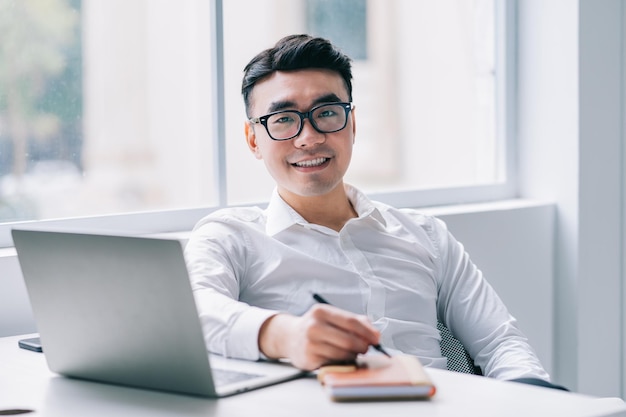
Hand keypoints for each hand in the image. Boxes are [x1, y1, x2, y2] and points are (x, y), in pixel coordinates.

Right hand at [258, 304, 380, 370]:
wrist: (289, 337)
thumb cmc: (317, 327)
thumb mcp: (332, 317)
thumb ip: (355, 322)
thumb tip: (375, 333)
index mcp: (321, 311)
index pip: (351, 322)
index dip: (368, 331)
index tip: (377, 339)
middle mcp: (314, 326)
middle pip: (349, 339)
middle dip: (362, 346)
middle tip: (366, 348)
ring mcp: (310, 343)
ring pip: (343, 353)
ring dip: (353, 354)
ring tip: (351, 351)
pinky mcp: (309, 358)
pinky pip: (335, 362)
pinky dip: (342, 361)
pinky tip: (339, 356)